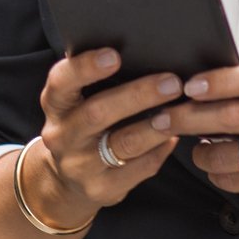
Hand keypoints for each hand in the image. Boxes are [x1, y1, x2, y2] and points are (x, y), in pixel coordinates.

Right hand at [22, 49, 181, 229]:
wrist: (65, 179)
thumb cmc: (82, 124)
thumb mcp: (77, 101)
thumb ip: (96, 80)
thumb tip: (146, 49)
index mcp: (56, 105)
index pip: (62, 82)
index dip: (85, 68)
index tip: (114, 55)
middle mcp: (62, 135)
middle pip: (98, 113)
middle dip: (138, 95)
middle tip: (172, 82)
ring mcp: (80, 166)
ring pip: (123, 143)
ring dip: (156, 125)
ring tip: (182, 110)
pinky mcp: (102, 189)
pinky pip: (139, 169)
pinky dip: (160, 150)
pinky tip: (175, 136)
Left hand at [165, 63, 238, 220]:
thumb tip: (196, 82)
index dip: (220, 81)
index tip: (191, 85)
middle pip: (228, 118)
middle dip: (187, 118)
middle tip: (162, 119)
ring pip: (224, 156)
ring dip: (201, 153)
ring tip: (199, 146)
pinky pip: (233, 181)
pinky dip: (219, 174)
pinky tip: (221, 166)